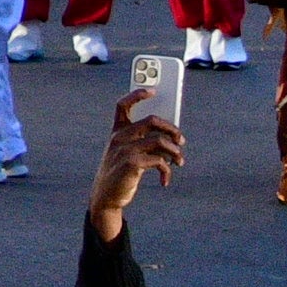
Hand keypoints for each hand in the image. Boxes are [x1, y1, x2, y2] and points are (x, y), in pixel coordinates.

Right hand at [90, 101, 180, 239]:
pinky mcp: (131, 163)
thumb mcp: (125, 153)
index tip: (154, 90)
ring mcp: (124, 149)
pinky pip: (159, 161)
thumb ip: (142, 142)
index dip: (137, 94)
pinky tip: (165, 180)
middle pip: (151, 120)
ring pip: (159, 140)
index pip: (123, 105)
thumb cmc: (119, 173)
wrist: (105, 196)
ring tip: (179, 162)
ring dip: (175, 152)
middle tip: (181, 140)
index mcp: (116, 131)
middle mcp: (119, 137)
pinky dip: (167, 170)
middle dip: (171, 128)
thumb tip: (171, 139)